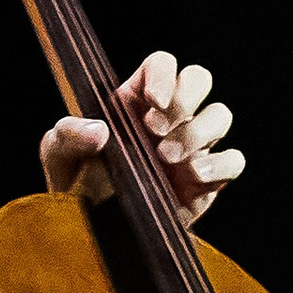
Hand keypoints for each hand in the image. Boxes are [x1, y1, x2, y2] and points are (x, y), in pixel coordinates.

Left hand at [40, 52, 241, 228]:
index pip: (162, 64)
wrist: (95, 228)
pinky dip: (220, 164)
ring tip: (166, 157)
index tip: (153, 100)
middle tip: (155, 128)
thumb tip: (99, 131)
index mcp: (135, 99)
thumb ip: (68, 133)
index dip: (164, 74)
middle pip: (199, 78)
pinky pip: (233, 160)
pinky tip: (193, 175)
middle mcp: (169, 116)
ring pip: (220, 115)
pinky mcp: (207, 178)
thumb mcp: (58, 153)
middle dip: (185, 98)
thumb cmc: (77, 181)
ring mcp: (191, 145)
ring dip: (198, 131)